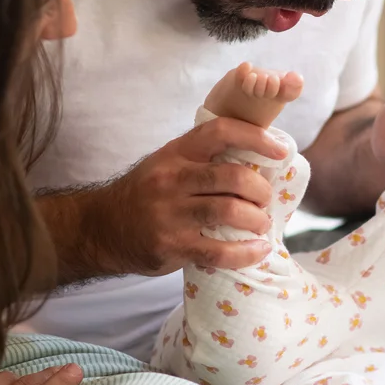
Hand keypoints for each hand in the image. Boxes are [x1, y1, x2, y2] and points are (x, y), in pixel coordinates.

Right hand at [105, 117, 287, 274]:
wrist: (102, 228)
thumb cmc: (146, 193)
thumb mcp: (168, 164)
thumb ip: (203, 159)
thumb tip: (258, 158)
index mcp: (176, 153)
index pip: (220, 132)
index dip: (256, 137)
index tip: (281, 150)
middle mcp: (172, 179)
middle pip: (232, 177)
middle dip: (260, 190)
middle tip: (265, 200)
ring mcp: (170, 214)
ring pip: (230, 212)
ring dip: (257, 220)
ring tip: (260, 224)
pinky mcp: (171, 246)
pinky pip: (219, 251)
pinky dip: (247, 253)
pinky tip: (258, 250)